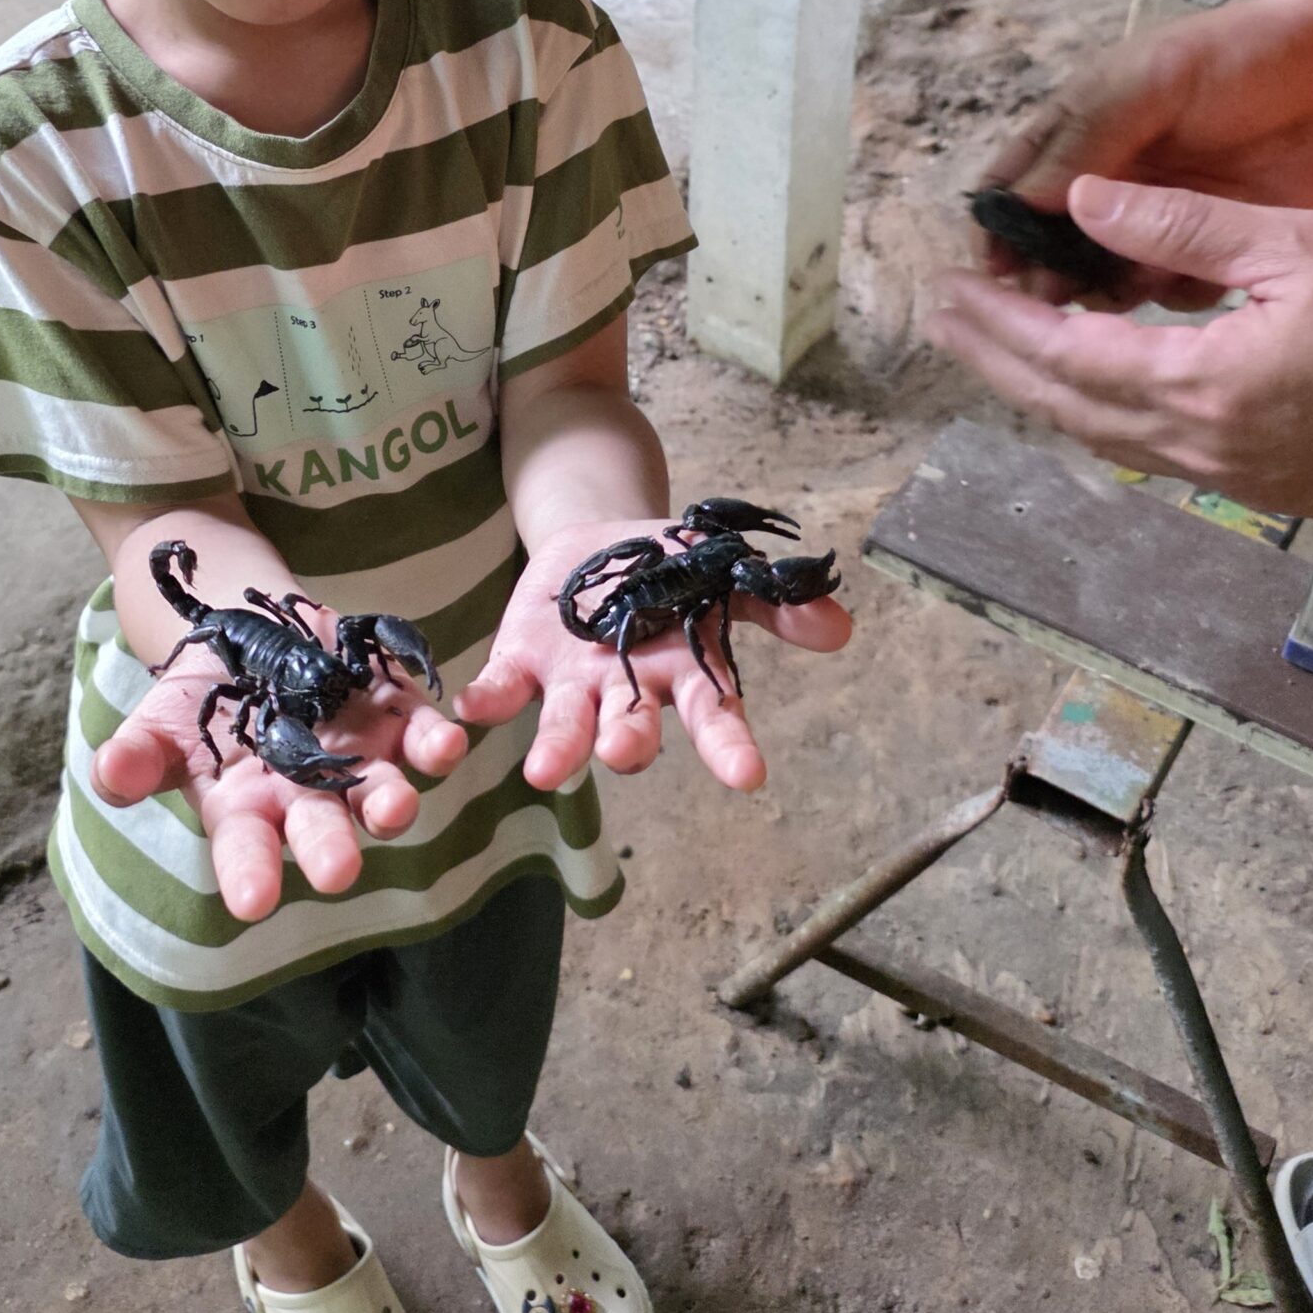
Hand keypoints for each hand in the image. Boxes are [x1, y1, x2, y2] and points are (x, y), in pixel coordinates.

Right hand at [89, 617, 467, 922]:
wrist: (252, 636)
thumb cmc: (200, 698)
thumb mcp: (161, 722)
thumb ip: (140, 754)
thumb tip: (110, 775)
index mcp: (247, 810)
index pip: (246, 851)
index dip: (250, 875)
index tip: (252, 903)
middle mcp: (308, 796)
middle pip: (321, 829)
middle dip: (330, 848)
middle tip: (341, 872)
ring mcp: (358, 759)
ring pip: (380, 790)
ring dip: (390, 798)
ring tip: (396, 805)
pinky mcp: (395, 716)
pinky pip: (420, 734)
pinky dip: (434, 740)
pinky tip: (447, 741)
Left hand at [452, 517, 853, 793]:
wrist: (599, 537)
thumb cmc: (671, 567)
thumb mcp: (723, 573)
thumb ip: (774, 602)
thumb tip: (840, 628)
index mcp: (684, 673)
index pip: (713, 716)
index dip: (729, 746)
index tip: (749, 775)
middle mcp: (627, 693)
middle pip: (632, 728)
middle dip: (629, 745)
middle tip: (624, 755)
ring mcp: (572, 684)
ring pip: (567, 725)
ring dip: (559, 749)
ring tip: (544, 771)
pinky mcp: (521, 664)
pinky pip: (502, 690)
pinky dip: (488, 700)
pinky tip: (472, 709)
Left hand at [928, 176, 1312, 520]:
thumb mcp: (1303, 245)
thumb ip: (1183, 222)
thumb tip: (1082, 197)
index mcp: (1200, 385)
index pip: (1061, 355)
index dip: (994, 322)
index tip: (944, 288)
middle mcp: (1199, 447)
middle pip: (1063, 405)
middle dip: (995, 358)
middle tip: (941, 317)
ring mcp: (1231, 479)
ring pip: (1104, 434)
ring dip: (1042, 387)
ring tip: (998, 342)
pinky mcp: (1263, 486)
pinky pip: (1151, 449)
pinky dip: (1101, 409)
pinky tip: (1096, 378)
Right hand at [977, 0, 1312, 306]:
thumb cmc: (1232, 58)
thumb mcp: (1147, 83)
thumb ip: (1084, 139)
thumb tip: (1017, 205)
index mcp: (1077, 135)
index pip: (1011, 189)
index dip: (995, 230)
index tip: (991, 271)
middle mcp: (1109, 185)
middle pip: (1050, 246)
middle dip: (1043, 275)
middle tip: (1053, 296)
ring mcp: (1158, 221)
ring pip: (1104, 276)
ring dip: (1101, 292)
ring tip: (1116, 292)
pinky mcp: (1210, 250)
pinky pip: (1170, 292)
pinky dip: (1166, 298)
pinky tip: (1179, 287)